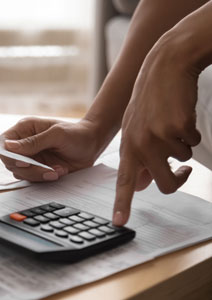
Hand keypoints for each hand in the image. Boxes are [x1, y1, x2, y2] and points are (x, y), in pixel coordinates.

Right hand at [0, 117, 103, 181]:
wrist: (91, 145)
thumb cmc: (76, 134)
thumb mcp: (56, 134)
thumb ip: (34, 142)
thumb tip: (9, 146)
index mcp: (25, 129)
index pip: (4, 143)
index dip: (8, 155)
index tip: (23, 162)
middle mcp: (25, 144)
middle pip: (10, 162)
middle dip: (29, 169)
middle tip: (46, 169)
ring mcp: (31, 157)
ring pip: (21, 173)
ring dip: (39, 175)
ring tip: (58, 169)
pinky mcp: (38, 168)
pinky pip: (33, 179)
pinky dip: (46, 178)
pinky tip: (59, 171)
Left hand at [113, 39, 200, 225]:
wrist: (163, 67)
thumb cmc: (150, 101)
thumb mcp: (136, 129)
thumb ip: (139, 157)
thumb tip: (145, 185)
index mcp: (128, 146)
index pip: (124, 180)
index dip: (122, 203)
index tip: (119, 222)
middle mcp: (140, 144)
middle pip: (165, 185)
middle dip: (178, 180)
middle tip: (184, 170)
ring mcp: (158, 136)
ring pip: (183, 161)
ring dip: (182, 147)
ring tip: (171, 124)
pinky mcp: (178, 127)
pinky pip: (194, 144)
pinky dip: (191, 133)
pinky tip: (180, 115)